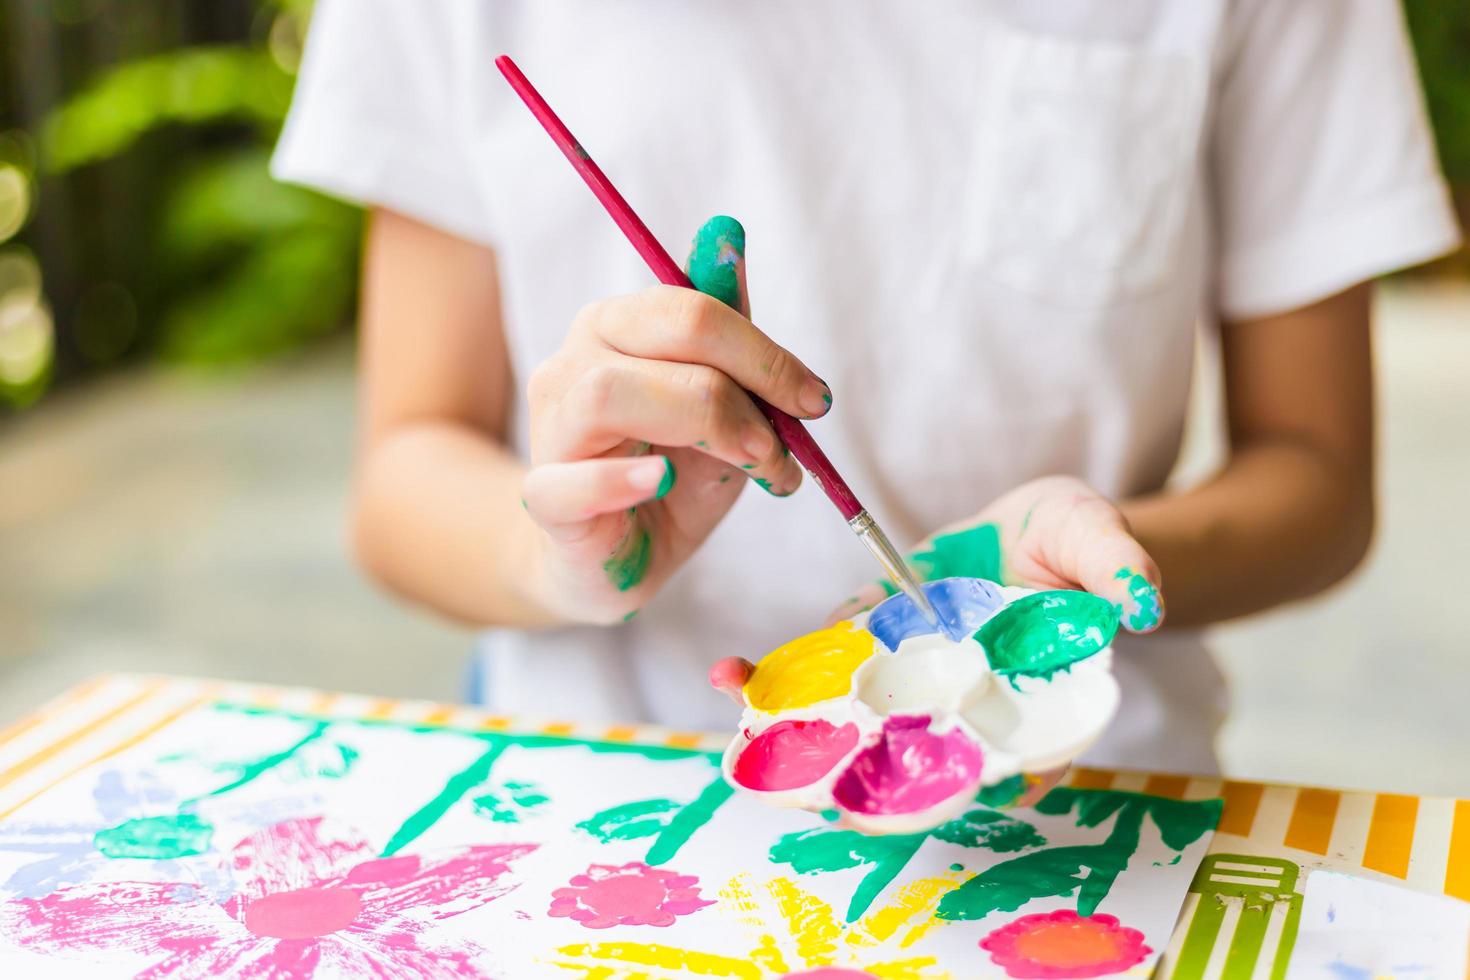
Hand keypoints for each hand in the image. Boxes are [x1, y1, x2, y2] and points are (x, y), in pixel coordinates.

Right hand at [520, 217, 831, 624]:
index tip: (815, 399)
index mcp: (617, 328)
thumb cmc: (669, 477)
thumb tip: (732, 238)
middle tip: (789, 442)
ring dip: (705, 425)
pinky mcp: (545, 500)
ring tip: (753, 466)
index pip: (691, 306)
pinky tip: (661, 482)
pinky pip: (568, 482)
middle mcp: (574, 362)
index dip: (763, 350)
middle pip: (660, 333)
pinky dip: (618, 480)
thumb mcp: (717, 406)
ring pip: (609, 392)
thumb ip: (727, 337)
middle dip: (747, 382)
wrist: (614, 561)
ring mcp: (550, 429)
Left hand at [710, 476, 1162, 804]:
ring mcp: (915, 674)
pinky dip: (783, 673)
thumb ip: (1122, 568)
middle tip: (805, 791)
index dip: (967, 780)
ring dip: (801, 731)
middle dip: (859, 775)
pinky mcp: (877, 639)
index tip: (919, 797)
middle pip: (914, 753)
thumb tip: (1141, 604)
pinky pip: (828, 661)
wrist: (1036, 525)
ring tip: (745, 734)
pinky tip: (735, 674)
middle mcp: (963, 700)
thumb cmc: (1079, 542)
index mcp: (1028, 700)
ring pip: (858, 716)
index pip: (1003, 757)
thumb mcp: (1103, 540)